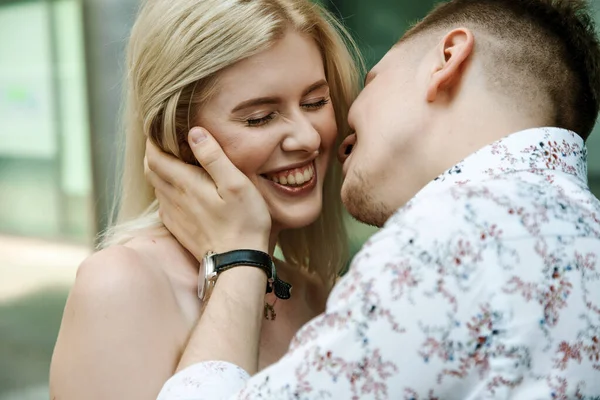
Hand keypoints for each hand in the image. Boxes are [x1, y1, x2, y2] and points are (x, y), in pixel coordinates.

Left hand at [145, 127, 270, 259]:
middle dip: (154, 154)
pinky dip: (167, 191)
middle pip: (151, 171)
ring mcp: (174, 216)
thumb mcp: (235, 184)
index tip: (159, 130)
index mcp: (185, 184)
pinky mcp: (179, 228)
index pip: (154, 157)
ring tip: (176, 162)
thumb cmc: (244, 221)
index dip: (152, 142)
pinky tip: (182, 190)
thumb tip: (194, 133)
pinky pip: (165, 204)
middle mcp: (174, 199)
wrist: (238, 262)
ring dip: (160, 172)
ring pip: (157, 187)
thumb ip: (213, 157)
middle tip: (167, 143)